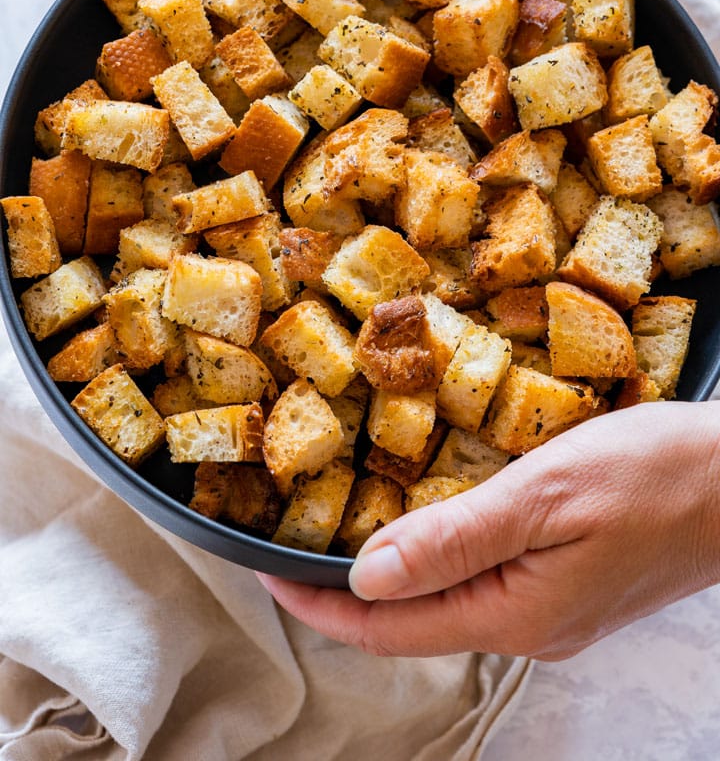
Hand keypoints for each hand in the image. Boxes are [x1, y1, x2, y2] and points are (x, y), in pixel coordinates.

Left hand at [257, 402, 719, 659]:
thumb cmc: (657, 476)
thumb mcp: (548, 493)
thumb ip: (456, 537)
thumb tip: (367, 576)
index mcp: (515, 613)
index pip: (390, 626)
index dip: (320, 606)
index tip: (266, 575)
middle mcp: (527, 625)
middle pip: (412, 621)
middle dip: (344, 593)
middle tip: (291, 548)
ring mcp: (550, 610)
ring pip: (445, 600)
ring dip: (389, 573)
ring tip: (340, 534)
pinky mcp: (566, 584)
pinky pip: (481, 579)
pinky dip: (436, 556)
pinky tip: (425, 524)